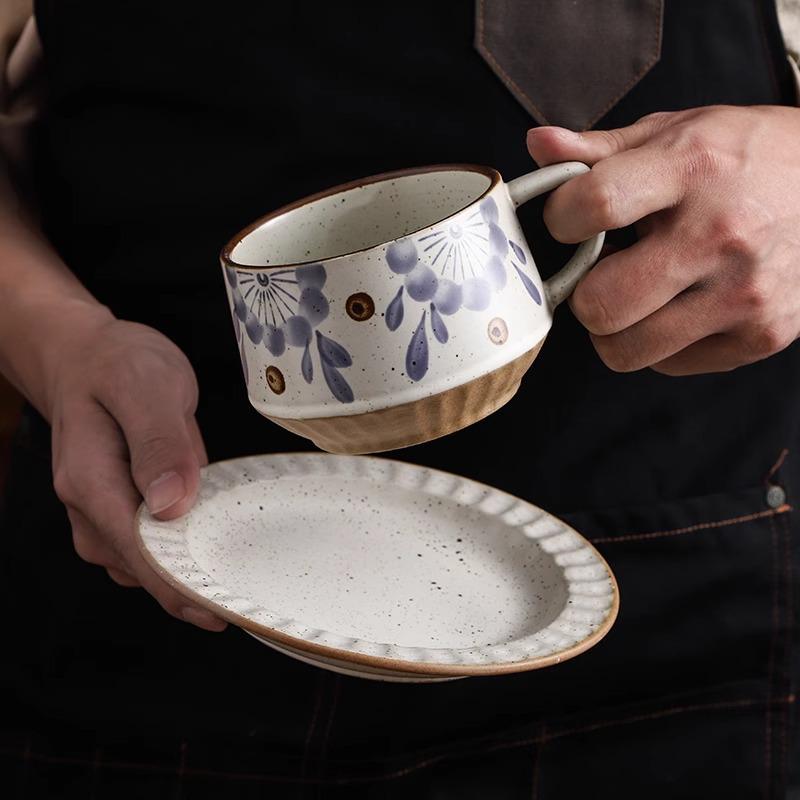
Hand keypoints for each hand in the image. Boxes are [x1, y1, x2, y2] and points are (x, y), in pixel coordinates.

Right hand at [47, 310, 225, 630]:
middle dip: (195, 591)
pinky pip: (157, 546)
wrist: (87, 355)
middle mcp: (90, 509)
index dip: (182, 587)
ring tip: (244, 580)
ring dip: (194, 576)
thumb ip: (158, 442)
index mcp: (91, 483)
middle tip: (251, 602)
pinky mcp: (123, 510)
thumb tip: (171, 506)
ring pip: (151, 565)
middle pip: (146, 571)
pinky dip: (188, 553)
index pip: (140, 553)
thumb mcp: (145, 385)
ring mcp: (104, 515)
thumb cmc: (116, 363)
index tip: (224, 609)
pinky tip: (221, 550)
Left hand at [526, 105, 799, 373]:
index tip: (571, 220)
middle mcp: (720, 236)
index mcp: (692, 169)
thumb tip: (539, 146)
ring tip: (638, 295)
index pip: (594, 205)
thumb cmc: (749, 157)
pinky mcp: (760, 336)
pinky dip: (659, 343)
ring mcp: (743, 294)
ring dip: (616, 328)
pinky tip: (679, 307)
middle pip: (599, 304)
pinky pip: (668, 364)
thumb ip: (602, 148)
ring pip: (625, 350)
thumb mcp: (679, 130)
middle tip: (602, 274)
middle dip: (584, 294)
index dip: (561, 219)